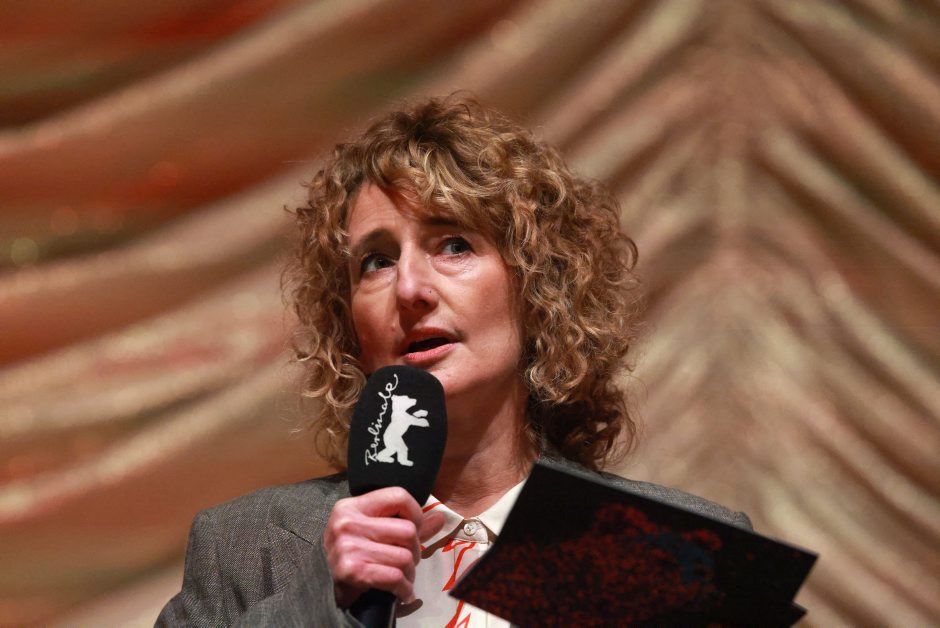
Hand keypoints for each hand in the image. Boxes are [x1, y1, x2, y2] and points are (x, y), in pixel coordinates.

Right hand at [324, 486, 445, 607]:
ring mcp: (348, 546)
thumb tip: (440, 517)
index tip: (416, 529)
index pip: (398, 495)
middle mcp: (348, 522)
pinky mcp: (352, 570)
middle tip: (408, 561)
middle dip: (415, 551)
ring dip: (410, 573)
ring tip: (404, 578)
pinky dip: (405, 589)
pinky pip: (395, 577)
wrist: (321, 587)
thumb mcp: (373, 531)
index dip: (416, 513)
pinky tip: (403, 593)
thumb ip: (406, 523)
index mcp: (352, 506)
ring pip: (405, 556)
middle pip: (408, 531)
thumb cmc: (351, 554)